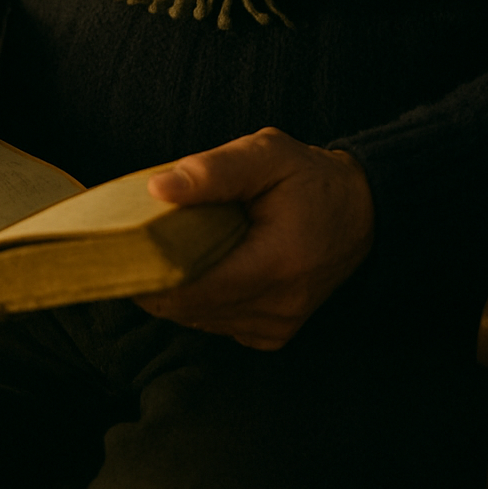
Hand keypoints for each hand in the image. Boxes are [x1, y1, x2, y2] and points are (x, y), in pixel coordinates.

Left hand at [135, 127, 373, 350]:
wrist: (362, 212)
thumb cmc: (309, 177)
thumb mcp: (266, 154)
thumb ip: (214, 170)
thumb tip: (158, 189)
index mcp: (277, 265)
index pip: (191, 289)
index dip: (150, 270)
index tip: (125, 243)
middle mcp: (278, 308)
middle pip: (188, 307)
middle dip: (159, 275)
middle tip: (144, 235)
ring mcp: (277, 327)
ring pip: (198, 319)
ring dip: (180, 287)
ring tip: (175, 243)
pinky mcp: (273, 334)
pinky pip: (217, 322)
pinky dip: (202, 297)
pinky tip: (206, 262)